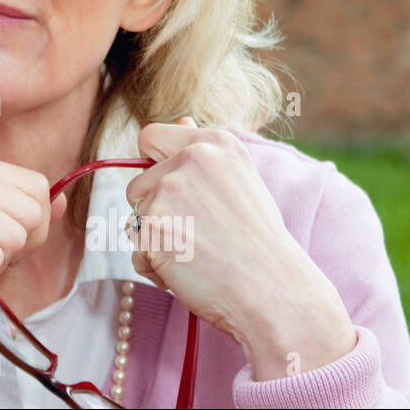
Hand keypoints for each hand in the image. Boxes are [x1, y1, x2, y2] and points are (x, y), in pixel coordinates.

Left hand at [125, 118, 354, 375]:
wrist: (274, 291)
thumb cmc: (258, 244)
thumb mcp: (240, 183)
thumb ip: (205, 156)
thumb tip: (182, 119)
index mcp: (215, 143)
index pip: (151, 135)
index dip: (153, 164)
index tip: (173, 189)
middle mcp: (190, 158)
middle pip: (137, 182)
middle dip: (154, 210)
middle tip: (199, 233)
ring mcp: (168, 189)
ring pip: (135, 218)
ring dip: (156, 240)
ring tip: (197, 254)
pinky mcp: (152, 223)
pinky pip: (137, 249)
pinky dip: (156, 266)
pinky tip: (190, 272)